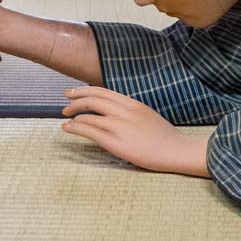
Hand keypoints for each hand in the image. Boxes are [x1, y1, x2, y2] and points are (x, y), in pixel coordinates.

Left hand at [60, 87, 209, 176]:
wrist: (175, 150)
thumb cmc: (164, 137)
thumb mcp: (146, 115)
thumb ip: (129, 111)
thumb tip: (113, 111)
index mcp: (132, 103)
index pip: (102, 91)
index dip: (84, 90)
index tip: (74, 92)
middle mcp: (124, 111)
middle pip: (93, 98)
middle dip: (75, 98)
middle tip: (65, 102)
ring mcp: (119, 125)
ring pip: (88, 113)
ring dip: (73, 114)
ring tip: (66, 117)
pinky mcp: (115, 142)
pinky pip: (90, 130)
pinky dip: (75, 127)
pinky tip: (68, 128)